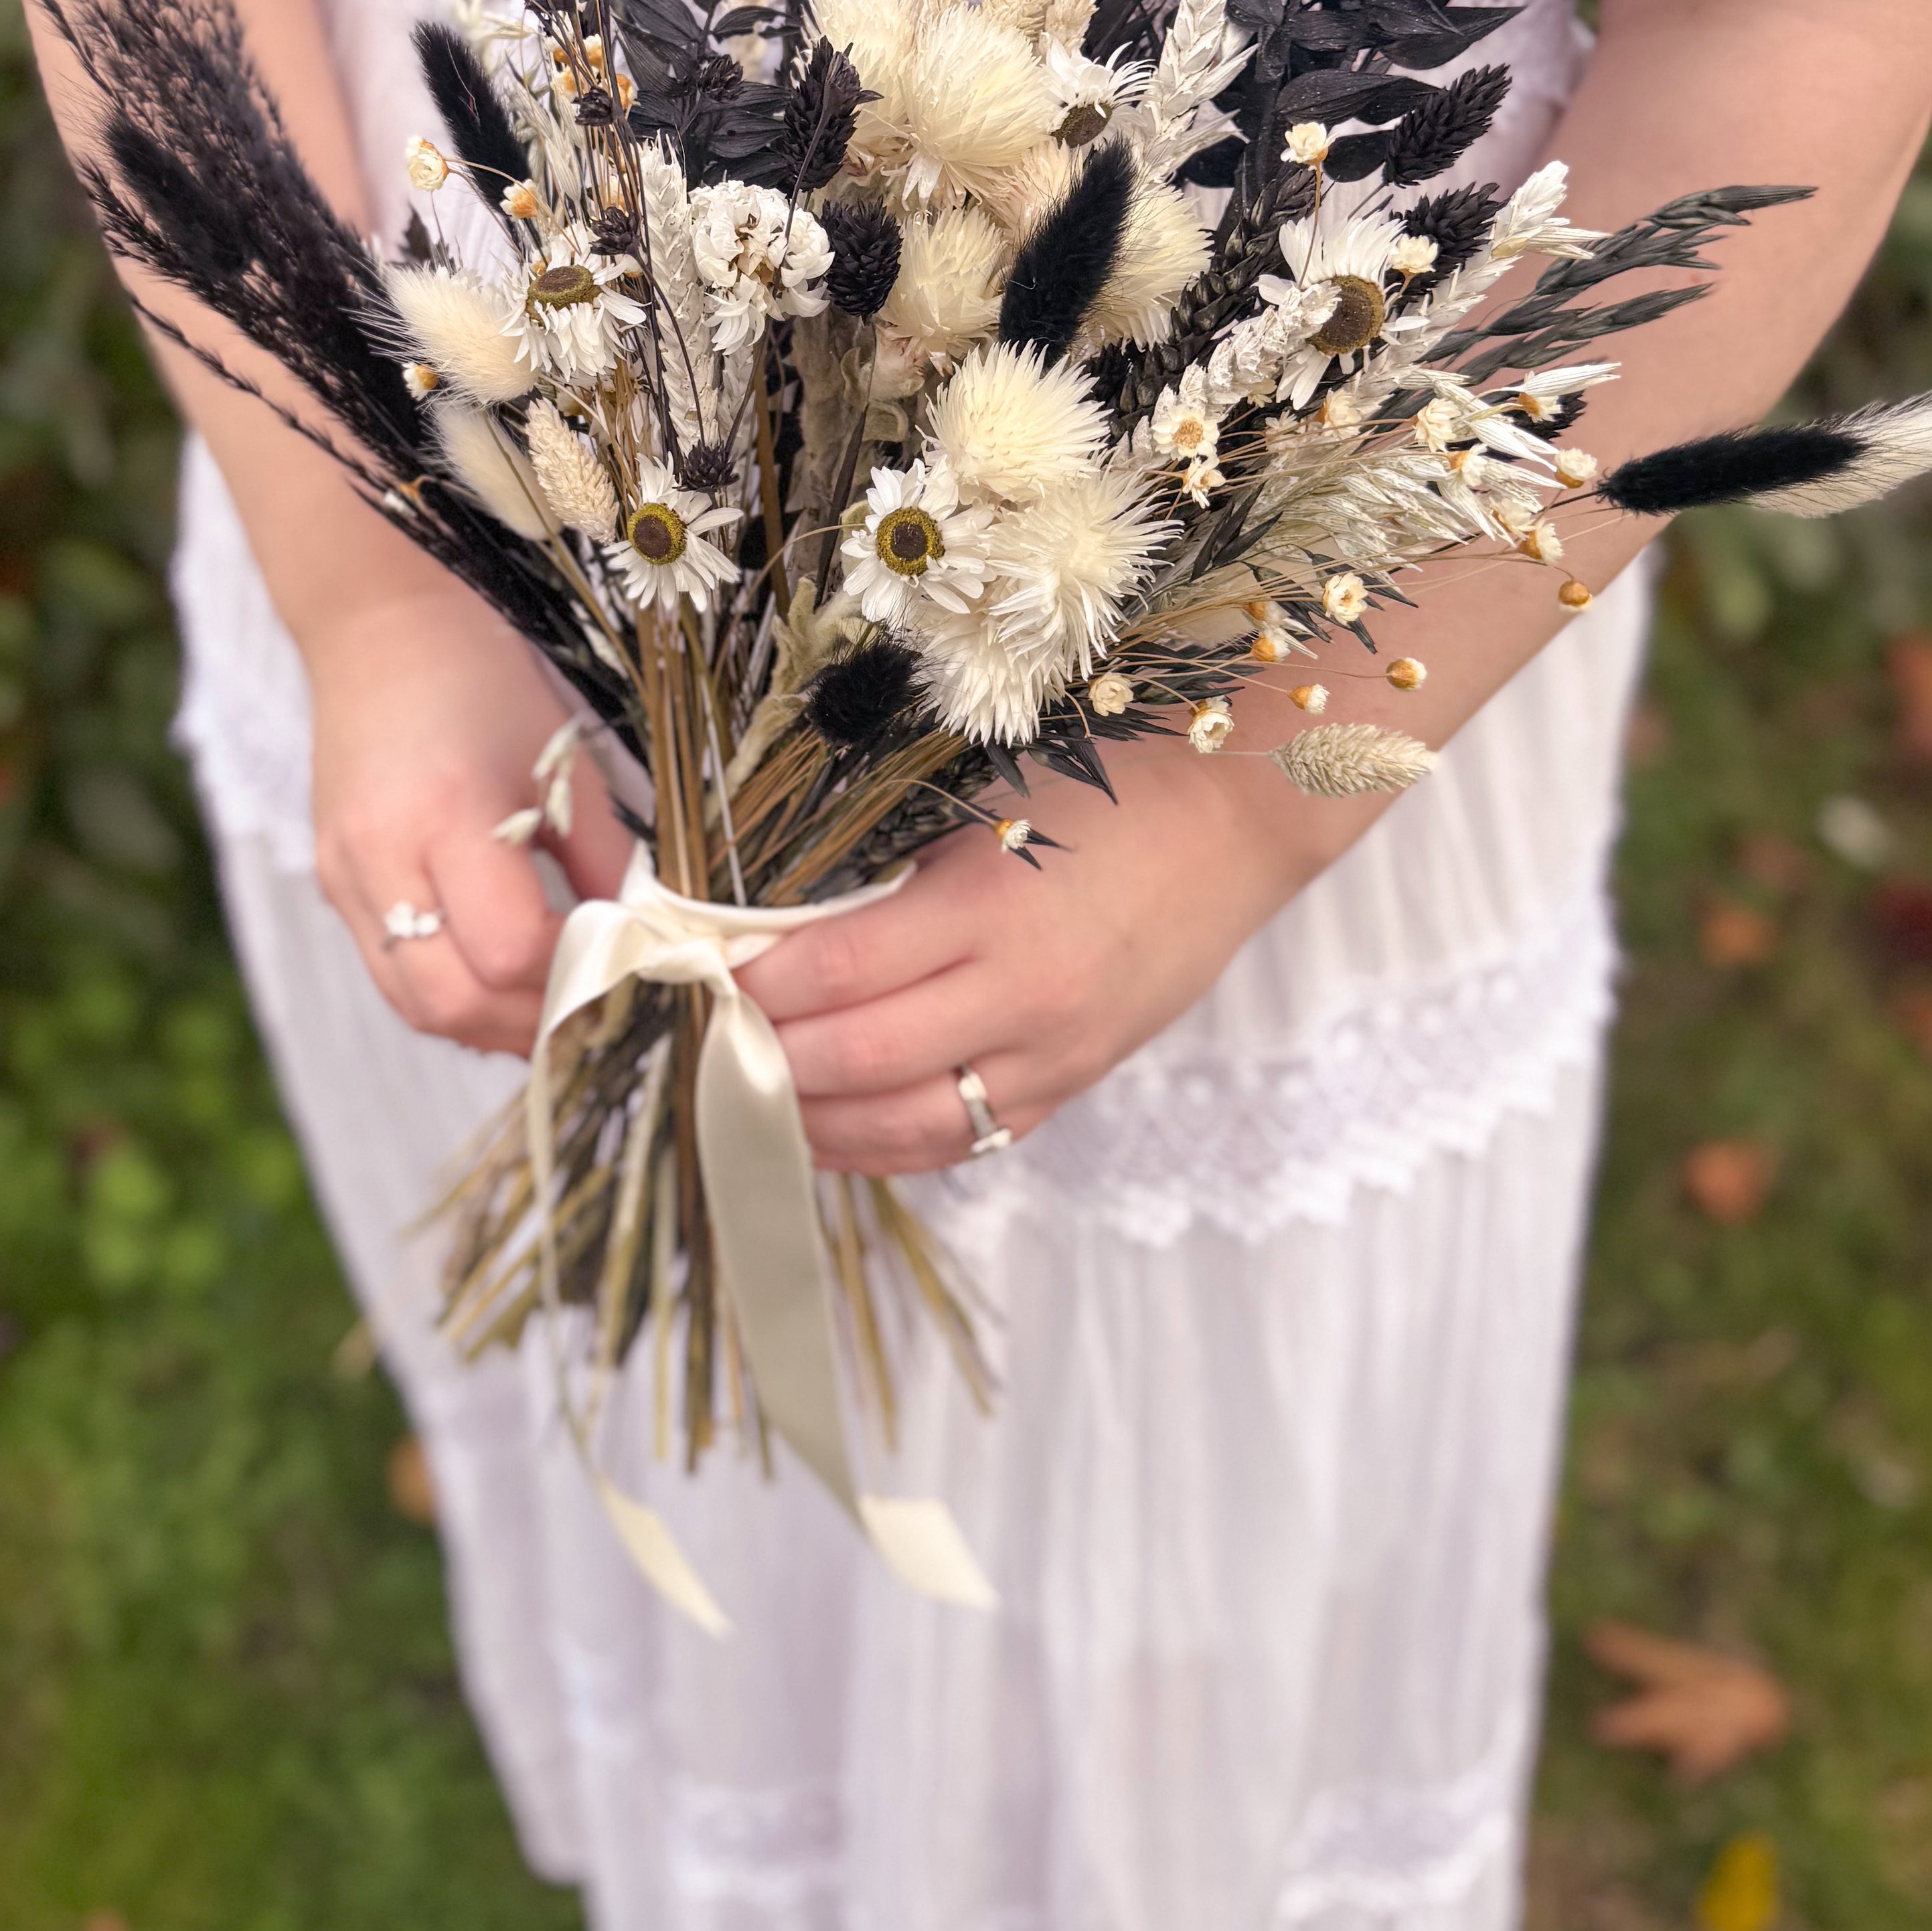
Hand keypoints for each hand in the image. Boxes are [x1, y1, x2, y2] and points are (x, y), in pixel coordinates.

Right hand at [304, 587, 630, 1054]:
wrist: (380, 634)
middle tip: (597, 1009)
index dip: (575, 971)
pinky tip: (502, 981)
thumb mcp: (563, 765)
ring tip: (555, 1005)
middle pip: (453, 1001)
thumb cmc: (484, 686)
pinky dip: (453, 997)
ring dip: (492, 1023)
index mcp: (445, 813)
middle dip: (533, 1022)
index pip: (510, 947)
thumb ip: (605, 863)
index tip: (626, 960)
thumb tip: (650, 949)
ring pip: (416, 1007)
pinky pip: (394, 977)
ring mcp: (345, 879)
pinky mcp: (334, 888)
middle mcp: (380, 858)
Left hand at [749, 753, 1349, 1172]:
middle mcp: (1020, 997)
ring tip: (746, 1099)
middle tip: (702, 1037)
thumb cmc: (1102, 785)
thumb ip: (890, 862)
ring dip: (813, 1121)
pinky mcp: (1072, 1082)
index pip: (835, 971)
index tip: (695, 971)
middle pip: (856, 1059)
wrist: (1235, 818)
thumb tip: (774, 911)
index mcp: (989, 906)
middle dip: (762, 1056)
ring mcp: (1051, 1054)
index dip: (752, 983)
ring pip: (904, 1126)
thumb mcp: (985, 804)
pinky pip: (962, 1140)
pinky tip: (829, 1131)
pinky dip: (883, 1145)